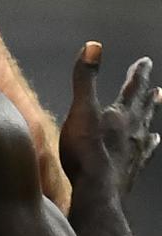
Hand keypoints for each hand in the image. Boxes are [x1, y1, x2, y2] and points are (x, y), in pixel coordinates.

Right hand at [60, 43, 160, 195]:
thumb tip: (93, 45)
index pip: (132, 88)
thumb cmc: (86, 150)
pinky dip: (151, 144)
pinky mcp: (133, 167)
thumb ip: (85, 78)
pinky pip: (146, 151)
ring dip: (151, 117)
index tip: (146, 62)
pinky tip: (154, 143)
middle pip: (143, 109)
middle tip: (158, 89)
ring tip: (157, 112)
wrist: (99, 190)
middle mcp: (133, 130)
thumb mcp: (81, 109)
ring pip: (147, 128)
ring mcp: (136, 150)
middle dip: (148, 96)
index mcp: (119, 114)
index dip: (139, 74)